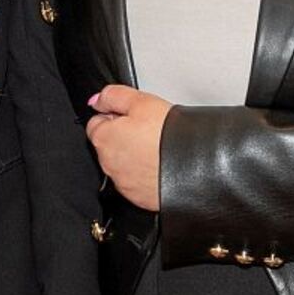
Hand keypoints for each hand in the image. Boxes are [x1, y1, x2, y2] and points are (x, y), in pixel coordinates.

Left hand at [85, 84, 169, 211]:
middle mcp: (108, 163)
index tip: (132, 116)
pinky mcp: (138, 197)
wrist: (196, 168)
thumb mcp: (141, 101)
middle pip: (110, 144)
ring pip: (123, 164)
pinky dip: (145, 174)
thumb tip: (97, 100)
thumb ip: (113, 96)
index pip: (97, 122)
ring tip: (158, 147)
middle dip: (124, 136)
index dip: (116, 115)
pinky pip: (137, 182)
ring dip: (135, 156)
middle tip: (149, 130)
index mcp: (104, 138)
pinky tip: (161, 165)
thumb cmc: (170, 136)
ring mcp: (123, 183)